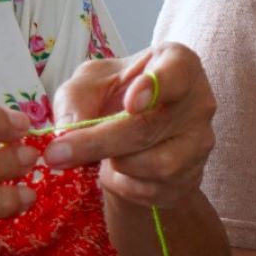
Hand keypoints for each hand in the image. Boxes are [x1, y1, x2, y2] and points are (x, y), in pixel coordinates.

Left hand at [43, 43, 217, 208]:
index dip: (155, 87)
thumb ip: (76, 99)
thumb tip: (67, 132)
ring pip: (154, 165)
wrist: (135, 132)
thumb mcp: (89, 83)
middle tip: (56, 153)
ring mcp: (199, 144)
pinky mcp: (192, 178)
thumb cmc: (117, 94)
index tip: (130, 104)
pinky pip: (153, 190)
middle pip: (149, 128)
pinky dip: (124, 185)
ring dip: (114, 164)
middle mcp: (198, 103)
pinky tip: (117, 170)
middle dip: (98, 143)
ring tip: (102, 153)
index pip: (176, 74)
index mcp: (178, 64)